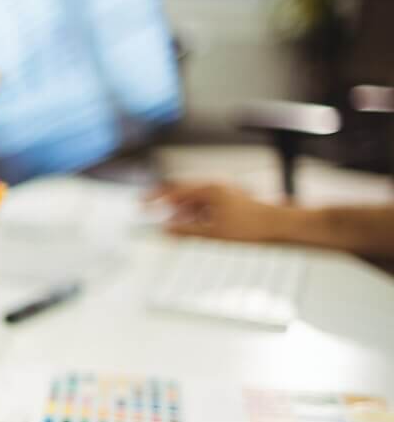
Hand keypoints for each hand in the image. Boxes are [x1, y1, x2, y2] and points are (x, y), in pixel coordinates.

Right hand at [149, 182, 294, 243]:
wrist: (280, 227)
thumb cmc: (251, 227)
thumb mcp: (212, 233)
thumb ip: (185, 231)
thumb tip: (166, 230)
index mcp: (209, 190)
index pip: (174, 191)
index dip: (155, 198)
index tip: (142, 205)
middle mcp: (215, 188)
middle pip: (183, 193)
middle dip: (168, 206)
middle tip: (153, 213)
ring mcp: (224, 194)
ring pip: (195, 201)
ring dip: (182, 213)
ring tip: (175, 227)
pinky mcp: (230, 203)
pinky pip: (206, 206)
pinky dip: (196, 215)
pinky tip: (194, 228)